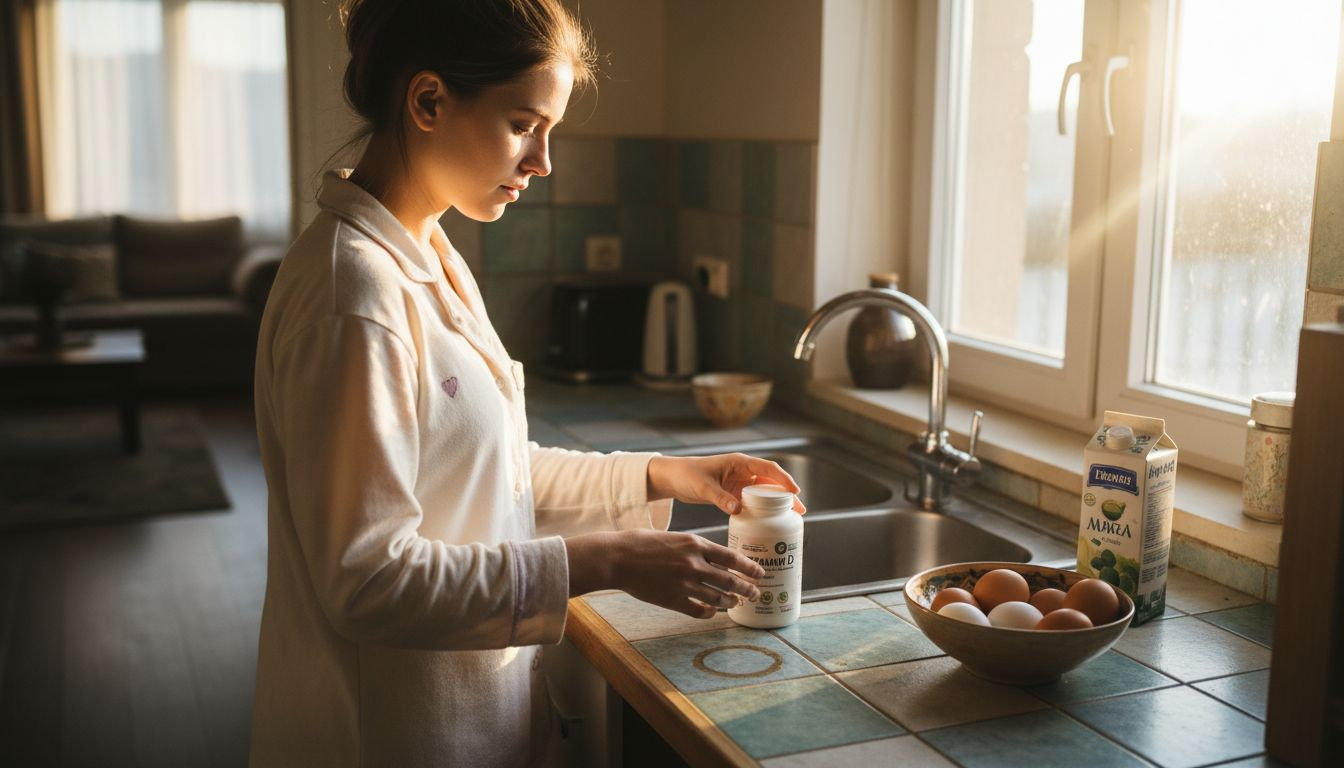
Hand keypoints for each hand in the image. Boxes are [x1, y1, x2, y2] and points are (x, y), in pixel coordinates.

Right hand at [565, 530, 766, 617]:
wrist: (617, 558)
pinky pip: (699, 611)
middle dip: (746, 588)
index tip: (760, 573)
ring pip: (717, 598)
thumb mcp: (673, 537)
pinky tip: (712, 613)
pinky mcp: (673, 600)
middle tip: (754, 593)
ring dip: (730, 602)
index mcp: (695, 544)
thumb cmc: (640, 544)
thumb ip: (693, 547)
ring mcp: (684, 584)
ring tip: (736, 603)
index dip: (749, 567)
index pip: (731, 558)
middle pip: (729, 580)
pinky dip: (709, 613)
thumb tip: (711, 558)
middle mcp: (694, 564)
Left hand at [646, 453, 805, 514]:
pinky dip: (763, 509)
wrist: (672, 478)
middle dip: (787, 495)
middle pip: (771, 482)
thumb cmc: (686, 475)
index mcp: (739, 463)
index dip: (783, 479)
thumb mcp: (703, 486)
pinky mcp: (734, 494)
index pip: (768, 468)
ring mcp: (740, 483)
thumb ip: (720, 498)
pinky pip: (754, 501)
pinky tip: (770, 521)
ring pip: (765, 493)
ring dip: (778, 504)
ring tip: (792, 517)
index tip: (794, 491)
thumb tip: (738, 509)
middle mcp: (743, 471)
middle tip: (800, 510)